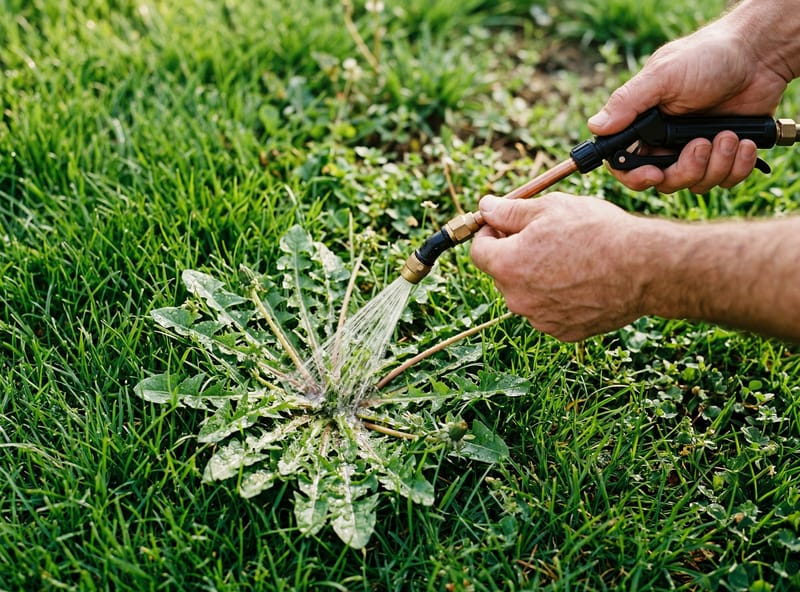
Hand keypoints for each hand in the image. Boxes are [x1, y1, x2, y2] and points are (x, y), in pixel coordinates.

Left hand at [470, 193, 652, 340]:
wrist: (644, 268)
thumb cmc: (597, 232)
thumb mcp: (550, 207)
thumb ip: (509, 211)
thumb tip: (486, 207)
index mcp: (508, 266)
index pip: (478, 251)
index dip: (489, 233)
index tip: (504, 224)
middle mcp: (518, 299)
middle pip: (502, 273)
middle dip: (515, 254)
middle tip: (544, 237)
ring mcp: (541, 319)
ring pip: (527, 293)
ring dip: (537, 277)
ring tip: (571, 258)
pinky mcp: (564, 331)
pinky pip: (550, 311)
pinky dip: (559, 297)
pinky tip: (583, 280)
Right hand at [589, 2, 794, 192]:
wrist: (760, 54)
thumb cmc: (708, 56)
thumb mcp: (662, 76)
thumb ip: (627, 103)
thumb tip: (594, 126)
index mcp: (645, 126)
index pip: (625, 165)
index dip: (636, 177)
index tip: (653, 173)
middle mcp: (666, 143)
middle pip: (663, 182)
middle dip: (685, 171)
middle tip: (701, 146)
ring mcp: (697, 151)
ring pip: (696, 184)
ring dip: (715, 164)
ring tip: (728, 135)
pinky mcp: (725, 156)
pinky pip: (725, 181)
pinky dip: (737, 166)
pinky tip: (743, 142)